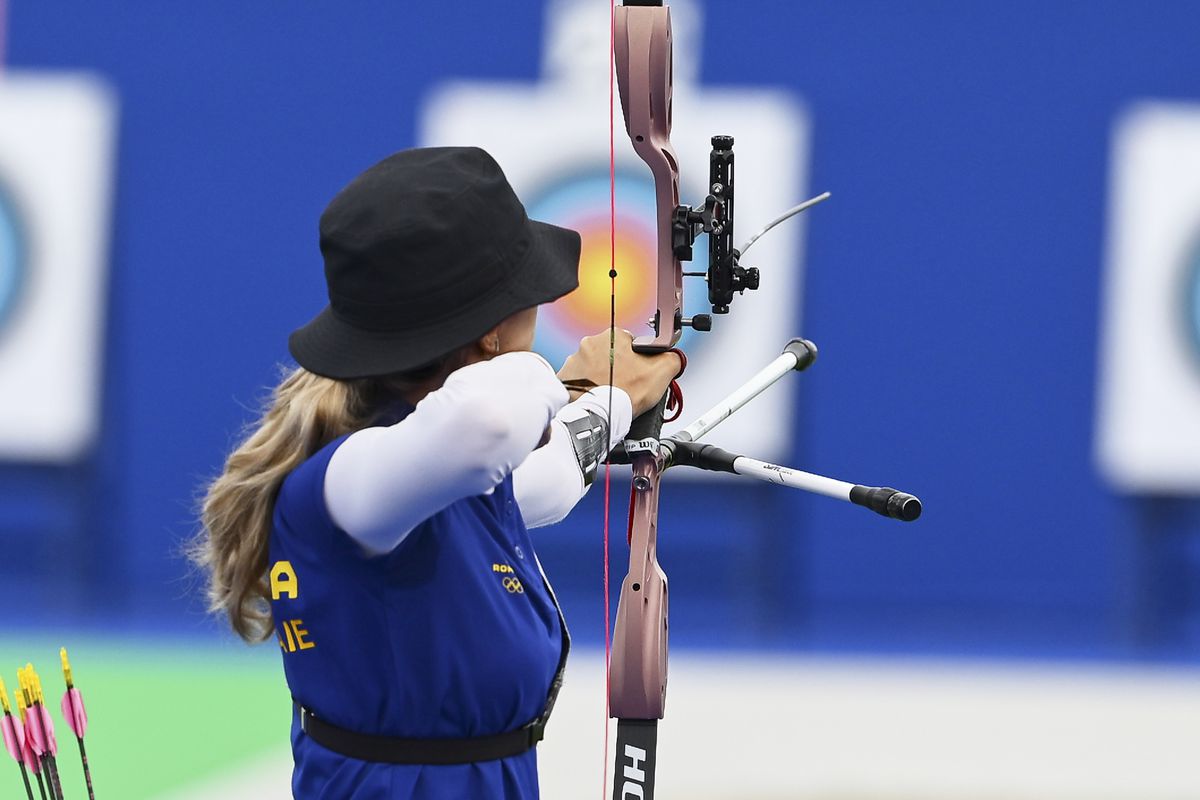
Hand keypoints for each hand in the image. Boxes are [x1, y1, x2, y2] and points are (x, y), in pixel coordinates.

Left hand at [558, 330, 682, 416]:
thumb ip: (672, 358)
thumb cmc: (624, 394)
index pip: (631, 344)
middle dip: (619, 369)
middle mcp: (589, 344)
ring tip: (611, 394)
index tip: (639, 373)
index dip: (639, 360)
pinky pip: (578, 381)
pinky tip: (597, 397)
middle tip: (627, 386)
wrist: (597, 416)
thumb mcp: (662, 372)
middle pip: (611, 355)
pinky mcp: (564, 379)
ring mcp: (574, 361)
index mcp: (613, 336)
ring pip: (594, 368)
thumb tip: (674, 357)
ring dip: (601, 378)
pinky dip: (586, 389)